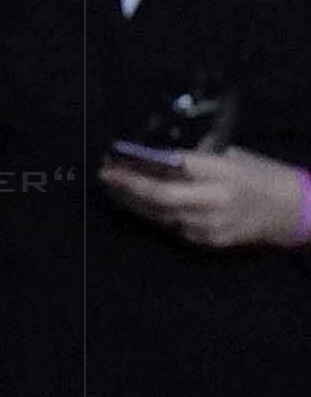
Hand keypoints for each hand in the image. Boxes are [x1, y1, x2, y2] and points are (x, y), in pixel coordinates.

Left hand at [101, 142, 310, 251]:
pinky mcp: (207, 240)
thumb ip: (196, 159)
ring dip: (133, 202)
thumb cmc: (258, 174)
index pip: (174, 167)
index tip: (116, 159)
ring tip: (112, 189)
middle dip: (128, 186)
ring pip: (160, 215)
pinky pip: (171, 227)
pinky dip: (152, 215)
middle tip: (105, 177)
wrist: (290, 209)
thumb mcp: (231, 156)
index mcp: (223, 172)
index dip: (141, 165)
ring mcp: (210, 224)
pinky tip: (136, 205)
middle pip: (161, 196)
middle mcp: (215, 200)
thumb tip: (154, 156)